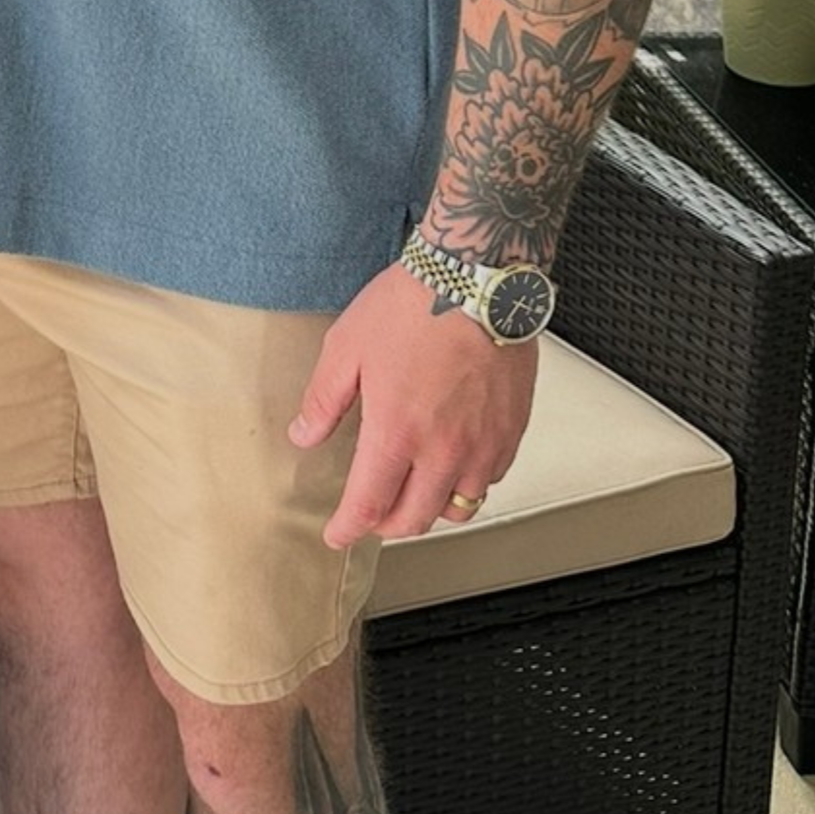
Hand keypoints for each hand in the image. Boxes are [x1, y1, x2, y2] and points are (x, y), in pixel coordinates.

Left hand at [289, 261, 537, 547]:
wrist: (476, 280)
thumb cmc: (413, 305)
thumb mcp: (347, 347)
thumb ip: (323, 400)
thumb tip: (303, 435)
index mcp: (396, 434)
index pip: (368, 507)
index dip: (348, 528)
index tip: (337, 534)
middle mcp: (443, 451)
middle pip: (414, 520)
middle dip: (385, 525)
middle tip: (371, 515)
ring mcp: (482, 445)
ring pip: (456, 508)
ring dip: (428, 510)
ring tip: (411, 493)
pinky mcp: (511, 432)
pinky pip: (489, 481)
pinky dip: (467, 485)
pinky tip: (453, 466)